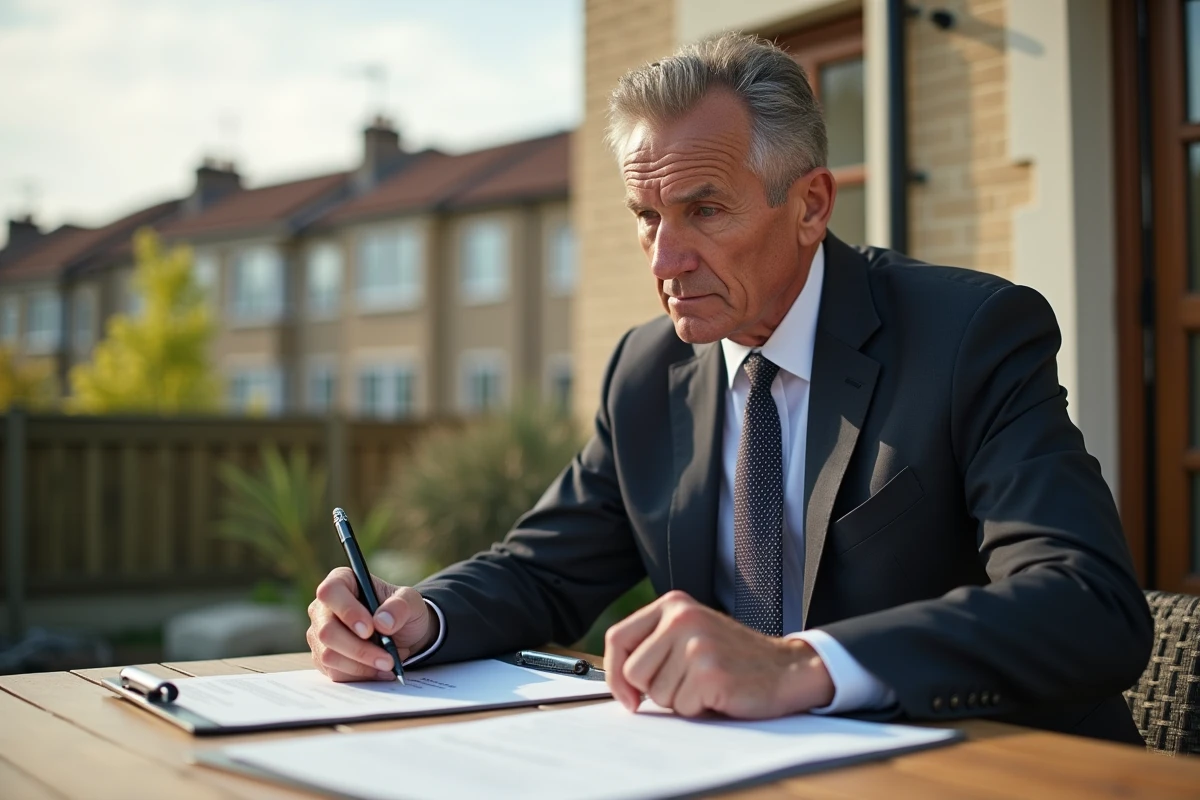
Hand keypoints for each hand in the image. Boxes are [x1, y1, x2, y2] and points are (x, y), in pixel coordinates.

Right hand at [307, 567, 436, 681]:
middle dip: (359, 649)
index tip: (369, 630)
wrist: (403, 634)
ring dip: (362, 666)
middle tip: (387, 659)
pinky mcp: (323, 658)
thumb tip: (382, 622)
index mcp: (342, 581)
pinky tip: (379, 671)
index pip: (330, 592)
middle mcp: (323, 607)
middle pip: (327, 631)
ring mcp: (319, 634)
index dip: (347, 611)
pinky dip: (360, 675)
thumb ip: (400, 606)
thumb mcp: (411, 602)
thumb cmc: (402, 611)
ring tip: (388, 664)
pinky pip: (335, 672)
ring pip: (329, 656)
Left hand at [604, 590, 833, 717]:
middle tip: (686, 683)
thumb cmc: (734, 658)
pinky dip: (699, 709)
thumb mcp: (690, 635)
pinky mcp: (710, 673)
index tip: (627, 695)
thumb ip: (654, 646)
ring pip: (656, 694)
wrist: (786, 669)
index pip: (617, 637)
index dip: (614, 673)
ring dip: (679, 700)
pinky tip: (719, 694)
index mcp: (673, 605)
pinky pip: (682, 707)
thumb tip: (619, 685)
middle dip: (653, 690)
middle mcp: (682, 618)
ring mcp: (697, 644)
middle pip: (633, 672)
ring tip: (706, 685)